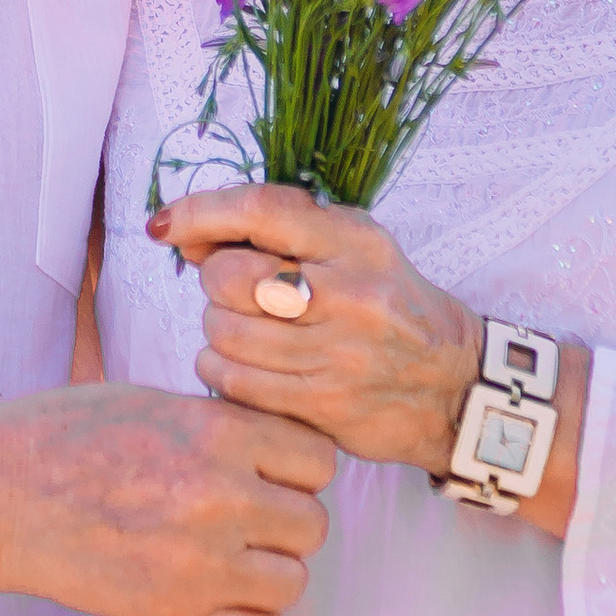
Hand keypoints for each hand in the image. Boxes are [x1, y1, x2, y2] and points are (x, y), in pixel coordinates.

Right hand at [0, 381, 335, 615]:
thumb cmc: (65, 436)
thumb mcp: (156, 402)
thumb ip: (225, 428)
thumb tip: (282, 455)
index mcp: (219, 434)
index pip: (318, 461)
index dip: (294, 468)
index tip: (265, 473)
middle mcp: (221, 499)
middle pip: (312, 525)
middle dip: (283, 522)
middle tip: (240, 520)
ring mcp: (199, 564)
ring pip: (293, 582)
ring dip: (268, 573)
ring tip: (225, 560)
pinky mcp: (169, 615)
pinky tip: (221, 601)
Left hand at [152, 184, 480, 474]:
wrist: (452, 384)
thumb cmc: (387, 305)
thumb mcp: (351, 249)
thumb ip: (278, 234)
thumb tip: (190, 235)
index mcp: (356, 242)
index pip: (262, 210)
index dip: (200, 212)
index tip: (164, 225)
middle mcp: (350, 293)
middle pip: (229, 277)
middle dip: (214, 282)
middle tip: (235, 293)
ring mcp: (337, 353)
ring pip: (224, 332)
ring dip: (218, 330)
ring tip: (244, 330)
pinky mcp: (322, 404)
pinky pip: (233, 382)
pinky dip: (220, 370)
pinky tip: (241, 365)